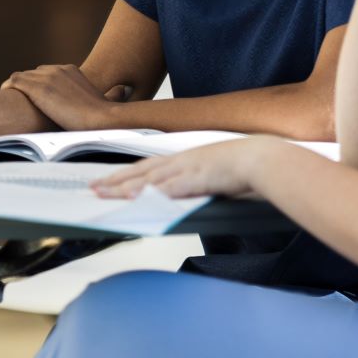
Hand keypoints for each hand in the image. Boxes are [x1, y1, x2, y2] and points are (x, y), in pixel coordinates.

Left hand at [0, 64, 132, 131]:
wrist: (101, 118)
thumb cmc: (104, 116)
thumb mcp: (102, 100)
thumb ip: (103, 95)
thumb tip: (122, 92)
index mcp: (71, 70)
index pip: (47, 73)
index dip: (39, 85)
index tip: (35, 99)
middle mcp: (58, 69)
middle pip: (33, 74)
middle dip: (27, 86)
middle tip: (21, 102)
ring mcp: (47, 77)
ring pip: (22, 77)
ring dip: (16, 88)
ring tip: (10, 101)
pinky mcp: (39, 87)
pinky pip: (14, 81)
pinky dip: (7, 87)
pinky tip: (4, 97)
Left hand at [89, 137, 283, 199]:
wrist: (265, 158)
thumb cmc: (246, 168)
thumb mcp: (215, 175)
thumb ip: (199, 185)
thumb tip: (187, 197)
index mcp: (186, 159)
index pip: (148, 167)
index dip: (126, 174)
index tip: (107, 180)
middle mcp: (182, 161)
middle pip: (142, 172)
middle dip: (115, 181)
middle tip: (93, 188)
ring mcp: (189, 169)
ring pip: (150, 179)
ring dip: (126, 187)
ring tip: (105, 195)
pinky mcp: (198, 178)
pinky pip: (170, 188)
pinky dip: (152, 193)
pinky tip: (137, 199)